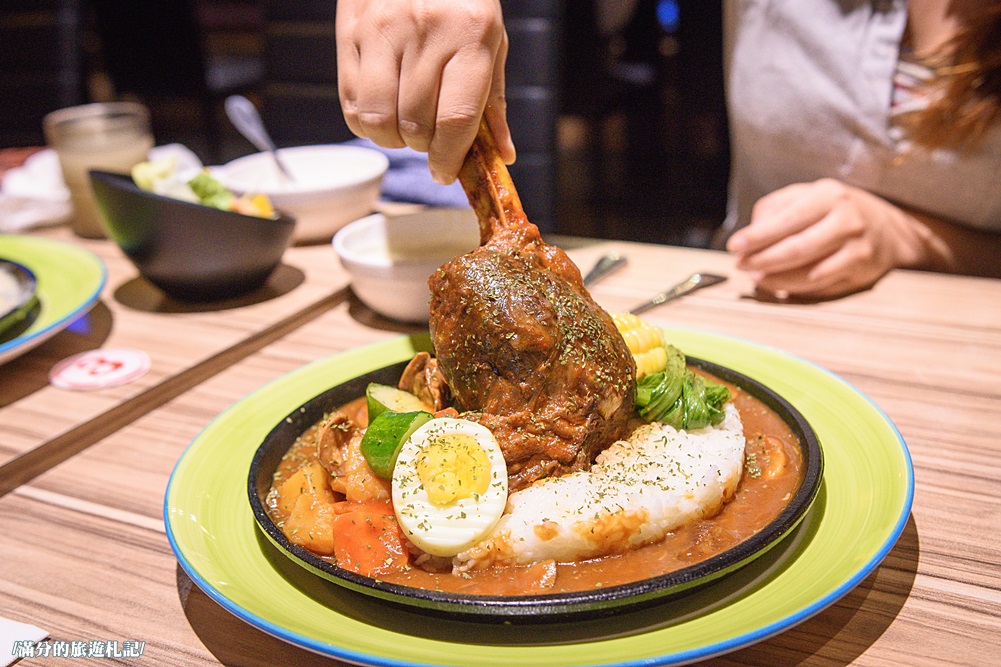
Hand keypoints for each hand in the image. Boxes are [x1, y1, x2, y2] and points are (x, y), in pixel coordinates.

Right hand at [336, 0, 513, 183]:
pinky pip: (351, 103)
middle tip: (432, 141)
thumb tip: (501, 156)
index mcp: (471, 34)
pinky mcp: (349, 32)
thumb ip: (493, 101)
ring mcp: (382, 31)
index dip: (449, 158)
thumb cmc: (461, 0)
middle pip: (416, 125)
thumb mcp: (490, 41)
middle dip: (425, 148)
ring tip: (406, 126)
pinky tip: (383, 110)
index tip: (446, 172)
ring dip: (393, 140)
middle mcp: (425, 31)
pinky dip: (367, 123)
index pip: (455, 119)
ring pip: (379, 121)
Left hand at [726, 178, 931, 298]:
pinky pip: (821, 287)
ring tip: (756, 277)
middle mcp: (847, 221)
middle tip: (741, 265)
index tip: (735, 246)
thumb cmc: (837, 210)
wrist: (889, 228)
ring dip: (776, 279)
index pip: (788, 219)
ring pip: (809, 273)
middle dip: (762, 260)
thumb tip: (751, 232)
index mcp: (828, 196)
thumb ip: (777, 208)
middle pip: (797, 248)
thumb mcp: (809, 195)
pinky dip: (795, 288)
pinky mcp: (861, 272)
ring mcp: (857, 249)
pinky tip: (779, 285)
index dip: (758, 236)